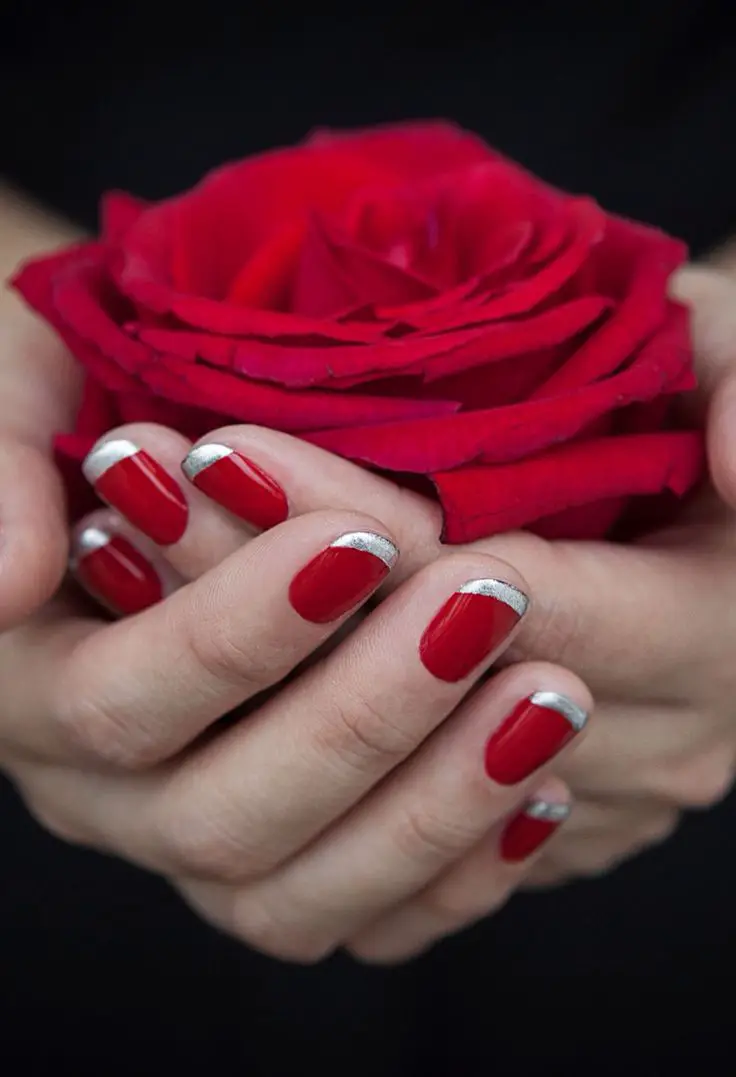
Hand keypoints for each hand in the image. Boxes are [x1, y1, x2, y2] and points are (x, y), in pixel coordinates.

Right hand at [0, 188, 590, 966]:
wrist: (133, 446)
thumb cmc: (75, 392)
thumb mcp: (15, 384)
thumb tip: (10, 583)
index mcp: (28, 687)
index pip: (120, 704)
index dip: (237, 636)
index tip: (357, 539)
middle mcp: (103, 793)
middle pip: (218, 817)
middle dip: (362, 716)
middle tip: (485, 603)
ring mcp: (197, 834)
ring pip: (295, 893)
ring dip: (429, 806)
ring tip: (543, 695)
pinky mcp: (284, 856)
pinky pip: (362, 917)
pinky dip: (454, 870)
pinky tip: (536, 787)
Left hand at [75, 265, 735, 934]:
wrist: (730, 533)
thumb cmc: (714, 408)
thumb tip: (734, 448)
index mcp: (718, 633)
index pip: (505, 592)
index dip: (356, 526)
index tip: (222, 449)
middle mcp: (660, 746)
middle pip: (421, 689)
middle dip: (264, 592)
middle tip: (138, 494)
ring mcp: (592, 810)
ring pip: (386, 775)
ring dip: (253, 673)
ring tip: (133, 559)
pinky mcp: (536, 839)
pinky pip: (391, 853)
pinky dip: (293, 768)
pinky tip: (194, 678)